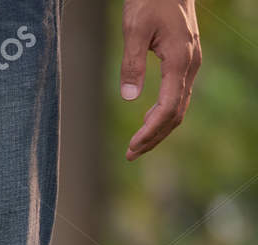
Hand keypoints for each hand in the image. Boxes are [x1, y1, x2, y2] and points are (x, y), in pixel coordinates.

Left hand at [120, 0, 200, 160]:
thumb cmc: (150, 1)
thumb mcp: (134, 30)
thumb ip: (131, 63)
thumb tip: (129, 97)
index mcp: (180, 60)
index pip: (168, 108)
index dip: (150, 131)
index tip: (131, 147)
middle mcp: (190, 65)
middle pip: (176, 113)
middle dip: (154, 137)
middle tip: (130, 155)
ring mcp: (190, 63)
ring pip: (179, 106)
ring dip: (158, 128)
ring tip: (136, 145)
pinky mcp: (185, 60)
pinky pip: (177, 94)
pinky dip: (163, 113)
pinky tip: (147, 120)